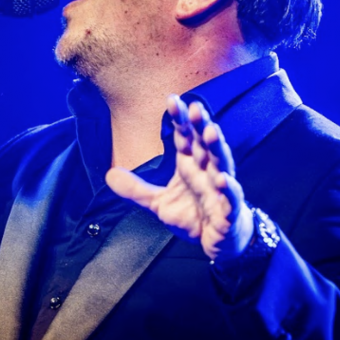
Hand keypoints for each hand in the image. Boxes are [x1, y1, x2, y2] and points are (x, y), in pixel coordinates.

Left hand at [106, 95, 253, 261]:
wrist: (219, 239)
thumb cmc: (193, 215)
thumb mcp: (158, 203)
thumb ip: (136, 189)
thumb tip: (108, 175)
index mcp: (190, 165)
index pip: (185, 137)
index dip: (180, 120)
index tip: (172, 100)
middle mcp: (207, 171)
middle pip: (204, 144)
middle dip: (200, 125)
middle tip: (195, 107)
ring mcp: (220, 189)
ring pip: (221, 164)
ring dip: (216, 148)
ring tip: (211, 132)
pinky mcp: (229, 210)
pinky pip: (231, 197)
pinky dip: (229, 188)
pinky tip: (223, 179)